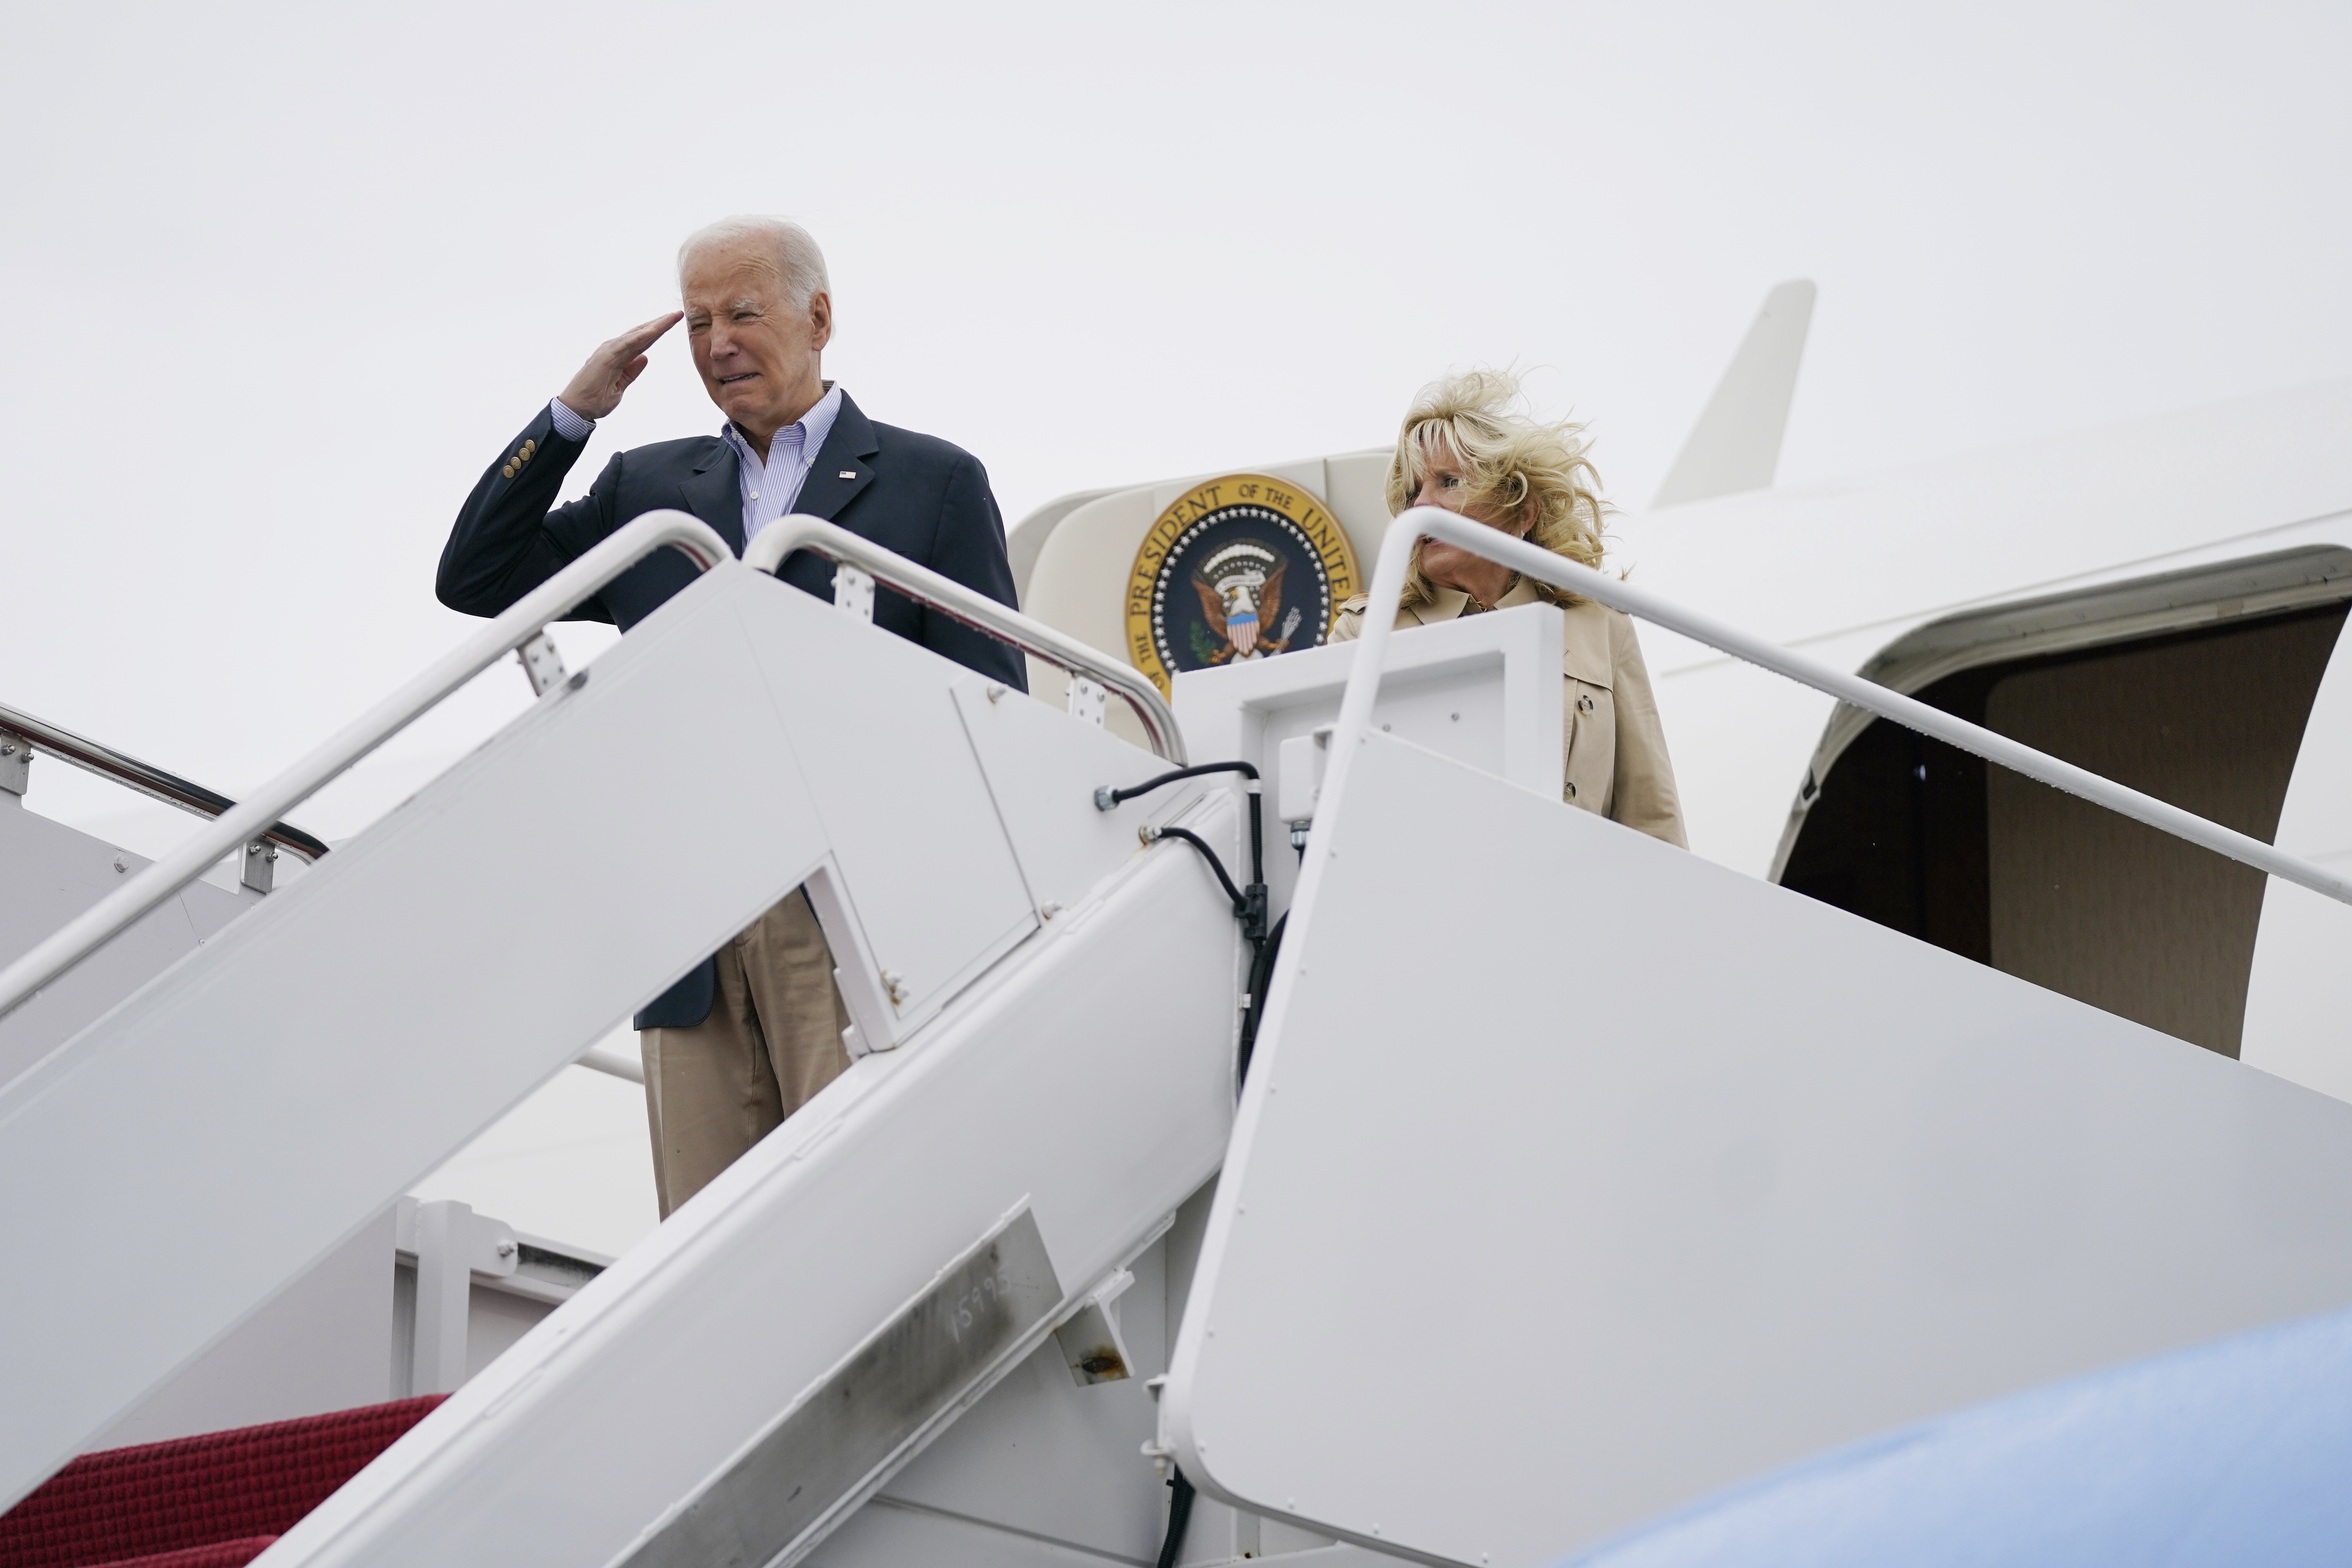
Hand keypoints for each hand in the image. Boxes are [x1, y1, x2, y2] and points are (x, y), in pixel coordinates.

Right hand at [555, 312, 682, 421]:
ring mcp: (610, 351)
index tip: (673, 325)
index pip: (643, 342)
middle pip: (642, 334)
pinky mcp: (606, 356)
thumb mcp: (621, 387)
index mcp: (620, 357)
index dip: (658, 333)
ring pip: (637, 335)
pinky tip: (655, 330)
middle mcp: (615, 350)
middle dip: (660, 324)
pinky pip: (627, 343)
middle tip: (678, 314)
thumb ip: (632, 372)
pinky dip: (641, 336)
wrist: (577, 409)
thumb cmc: (595, 399)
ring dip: (655, 326)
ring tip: (672, 317)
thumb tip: (645, 358)